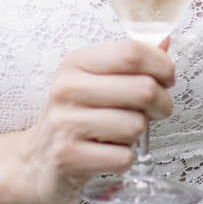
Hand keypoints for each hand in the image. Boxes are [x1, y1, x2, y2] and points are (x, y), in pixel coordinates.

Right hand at [0, 39, 175, 203]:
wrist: (35, 160)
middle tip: (156, 111)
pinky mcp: (68, 157)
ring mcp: (65, 123)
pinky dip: (123, 159)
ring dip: (138, 135)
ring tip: (121, 134)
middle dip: (162, 104)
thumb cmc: (75, 117)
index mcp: (76, 63)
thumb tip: (164, 42)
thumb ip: (130, 63)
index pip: (132, 52)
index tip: (167, 79)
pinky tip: (107, 154)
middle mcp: (67, 89)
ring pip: (136, 126)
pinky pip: (123, 158)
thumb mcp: (96, 82)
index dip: (162, 66)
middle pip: (142, 89)